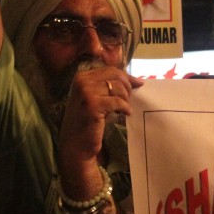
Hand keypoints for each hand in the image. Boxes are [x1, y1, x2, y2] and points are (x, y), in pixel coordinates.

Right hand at [57, 66, 142, 198]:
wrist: (75, 144)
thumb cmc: (87, 121)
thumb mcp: (95, 98)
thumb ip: (109, 86)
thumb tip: (137, 80)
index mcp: (81, 76)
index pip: (111, 70)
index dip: (127, 77)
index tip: (138, 84)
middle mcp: (82, 81)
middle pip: (116, 76)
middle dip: (127, 88)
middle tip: (128, 101)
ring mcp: (86, 93)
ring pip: (118, 88)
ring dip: (125, 99)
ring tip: (123, 109)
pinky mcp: (92, 106)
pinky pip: (118, 102)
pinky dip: (125, 108)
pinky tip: (125, 114)